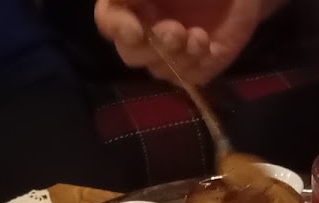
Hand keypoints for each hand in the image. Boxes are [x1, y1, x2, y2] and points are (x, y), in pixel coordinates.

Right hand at [94, 0, 260, 84]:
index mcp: (131, 4)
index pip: (108, 20)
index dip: (117, 28)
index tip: (134, 30)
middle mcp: (144, 30)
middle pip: (130, 53)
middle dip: (152, 47)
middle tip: (176, 32)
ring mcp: (169, 52)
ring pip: (159, 69)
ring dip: (177, 55)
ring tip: (199, 38)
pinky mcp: (195, 67)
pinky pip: (187, 78)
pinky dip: (197, 64)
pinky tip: (210, 47)